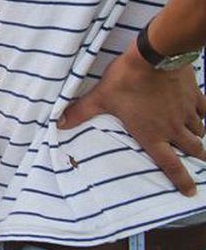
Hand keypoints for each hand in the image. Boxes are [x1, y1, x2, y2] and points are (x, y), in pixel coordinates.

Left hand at [59, 47, 205, 194]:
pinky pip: (203, 111)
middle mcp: (173, 127)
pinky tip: (198, 114)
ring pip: (199, 131)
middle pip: (192, 149)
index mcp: (152, 134)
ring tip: (195, 139)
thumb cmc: (127, 80)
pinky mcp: (194, 96)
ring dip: (197, 137)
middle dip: (197, 158)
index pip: (170, 164)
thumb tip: (58, 124)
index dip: (181, 180)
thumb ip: (82, 112)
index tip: (190, 192)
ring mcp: (186, 112)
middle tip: (199, 163)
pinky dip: (202, 115)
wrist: (155, 56)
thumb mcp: (101, 97)